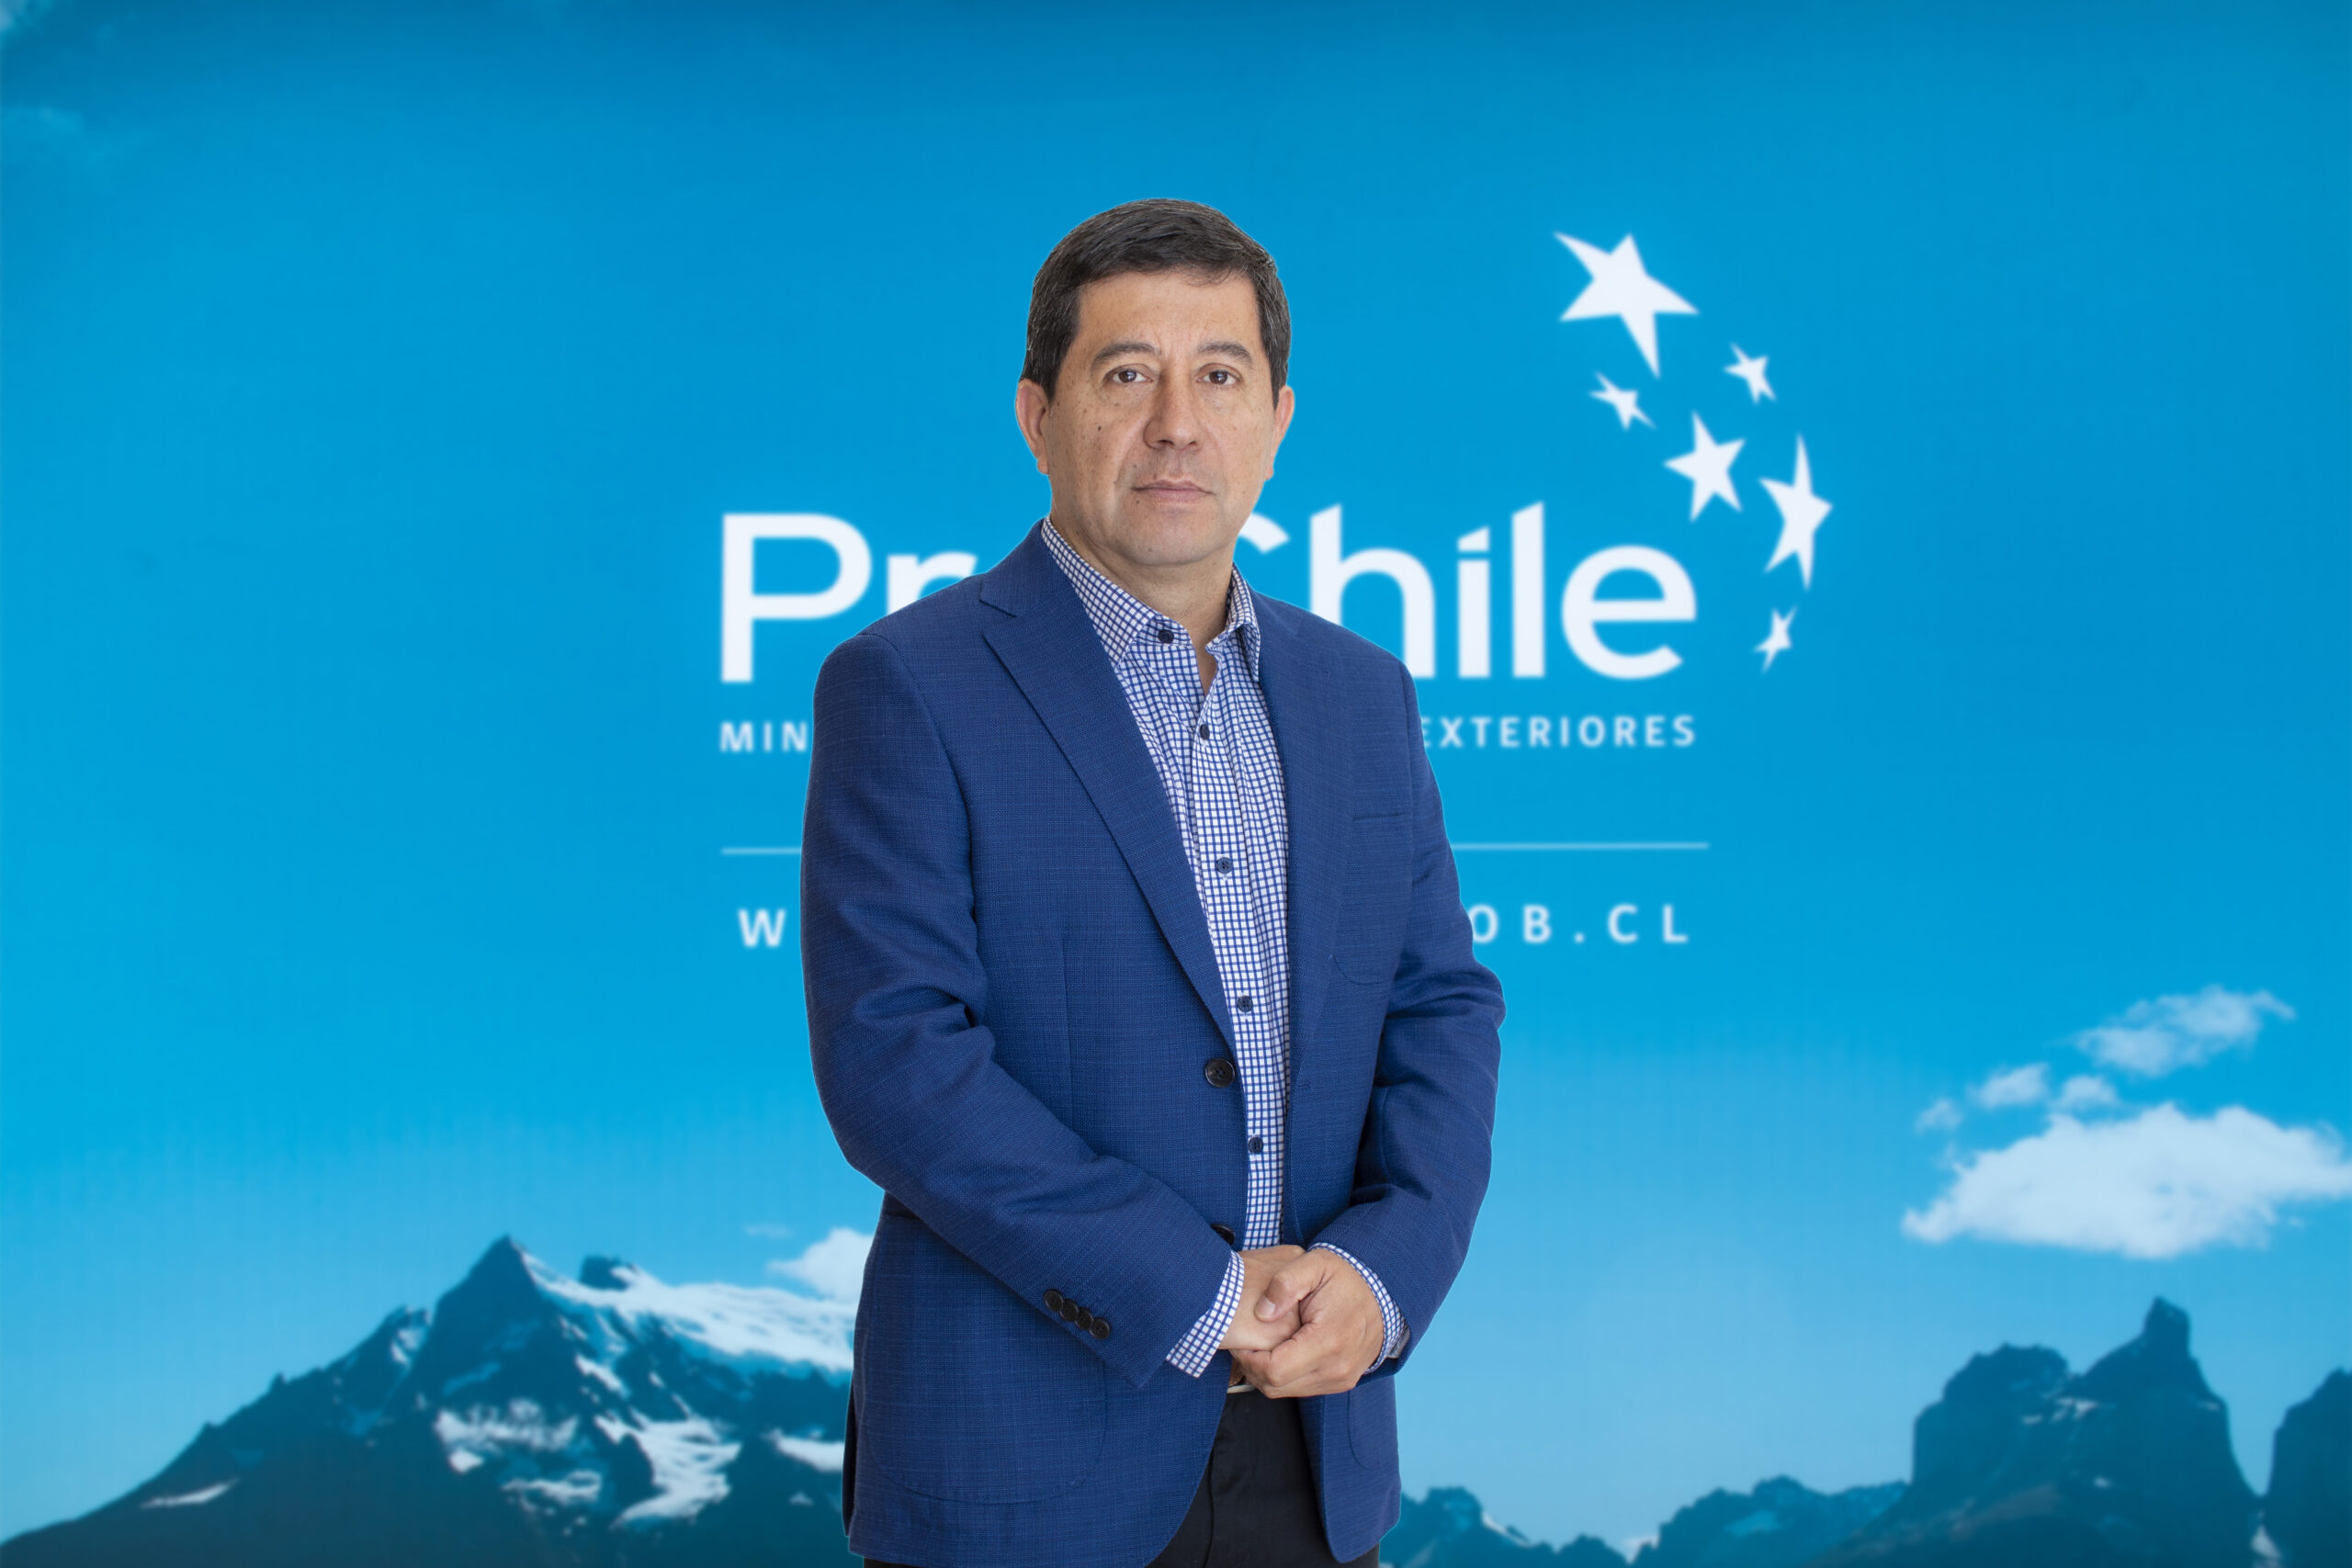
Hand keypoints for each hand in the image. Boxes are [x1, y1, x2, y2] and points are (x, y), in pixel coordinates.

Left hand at [1230, 1248, 1384, 1398]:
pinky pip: (1301, 1389)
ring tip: (1261, 1345)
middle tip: (1246, 1343)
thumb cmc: (1344, 1277)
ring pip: (1286, 1391)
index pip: (1274, 1370)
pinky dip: (1284, 1375)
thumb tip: (1262, 1312)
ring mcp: (1341, 1379)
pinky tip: (1280, 1351)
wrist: (1381, 1293)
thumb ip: (1284, 1283)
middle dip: (1253, 1368)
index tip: (1242, 1341)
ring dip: (1267, 1373)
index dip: (1249, 1358)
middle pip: (1276, 1386)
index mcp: (1328, 1340)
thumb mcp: (1314, 1264)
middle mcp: (1337, 1368)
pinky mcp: (1341, 1382)